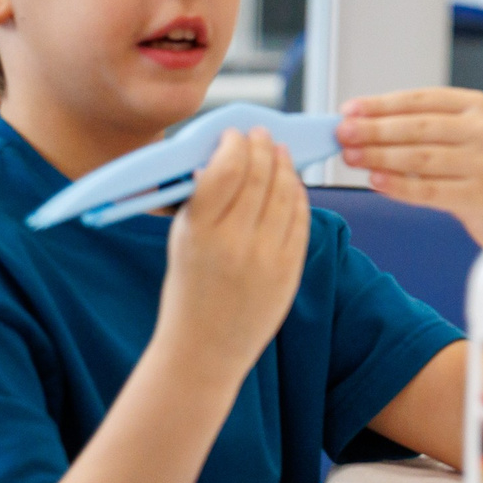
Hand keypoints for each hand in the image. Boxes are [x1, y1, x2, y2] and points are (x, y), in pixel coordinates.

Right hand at [151, 130, 311, 388]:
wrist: (204, 348)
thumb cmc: (188, 288)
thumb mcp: (182, 241)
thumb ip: (201, 200)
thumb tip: (223, 155)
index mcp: (199, 232)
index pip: (226, 169)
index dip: (235, 145)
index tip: (235, 135)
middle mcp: (234, 243)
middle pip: (260, 176)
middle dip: (263, 147)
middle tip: (262, 134)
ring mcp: (267, 259)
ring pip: (285, 195)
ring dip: (284, 167)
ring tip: (279, 152)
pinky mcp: (290, 272)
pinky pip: (300, 221)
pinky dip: (297, 196)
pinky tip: (291, 184)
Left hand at [336, 88, 482, 244]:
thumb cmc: (480, 171)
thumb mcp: (462, 137)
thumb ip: (420, 129)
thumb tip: (360, 126)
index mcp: (475, 106)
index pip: (420, 100)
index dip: (381, 104)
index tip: (348, 110)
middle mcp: (482, 130)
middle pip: (417, 127)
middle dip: (374, 130)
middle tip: (341, 134)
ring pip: (419, 157)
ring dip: (379, 157)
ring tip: (350, 157)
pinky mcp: (479, 195)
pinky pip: (429, 190)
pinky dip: (398, 186)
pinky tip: (374, 182)